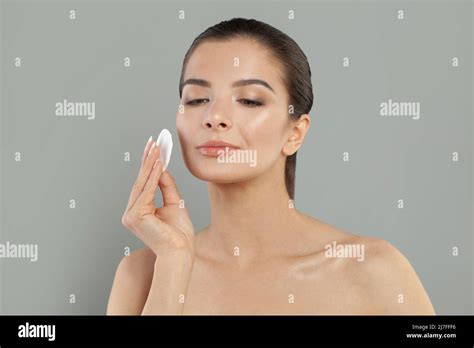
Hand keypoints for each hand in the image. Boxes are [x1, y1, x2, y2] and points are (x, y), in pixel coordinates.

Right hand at [121, 137, 194, 255]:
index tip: (153, 147)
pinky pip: (147, 191)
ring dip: (150, 163)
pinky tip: (158, 162)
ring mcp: (131, 215)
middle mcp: (130, 213)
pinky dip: (153, 175)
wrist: (181, 252)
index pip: (143, 183)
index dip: (148, 164)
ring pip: (142, 183)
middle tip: (153, 141)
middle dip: (148, 159)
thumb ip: (166, 186)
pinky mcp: (136, 216)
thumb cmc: (179, 234)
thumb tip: (161, 168)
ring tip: (156, 147)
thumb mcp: (174, 203)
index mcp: (138, 211)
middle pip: (140, 181)